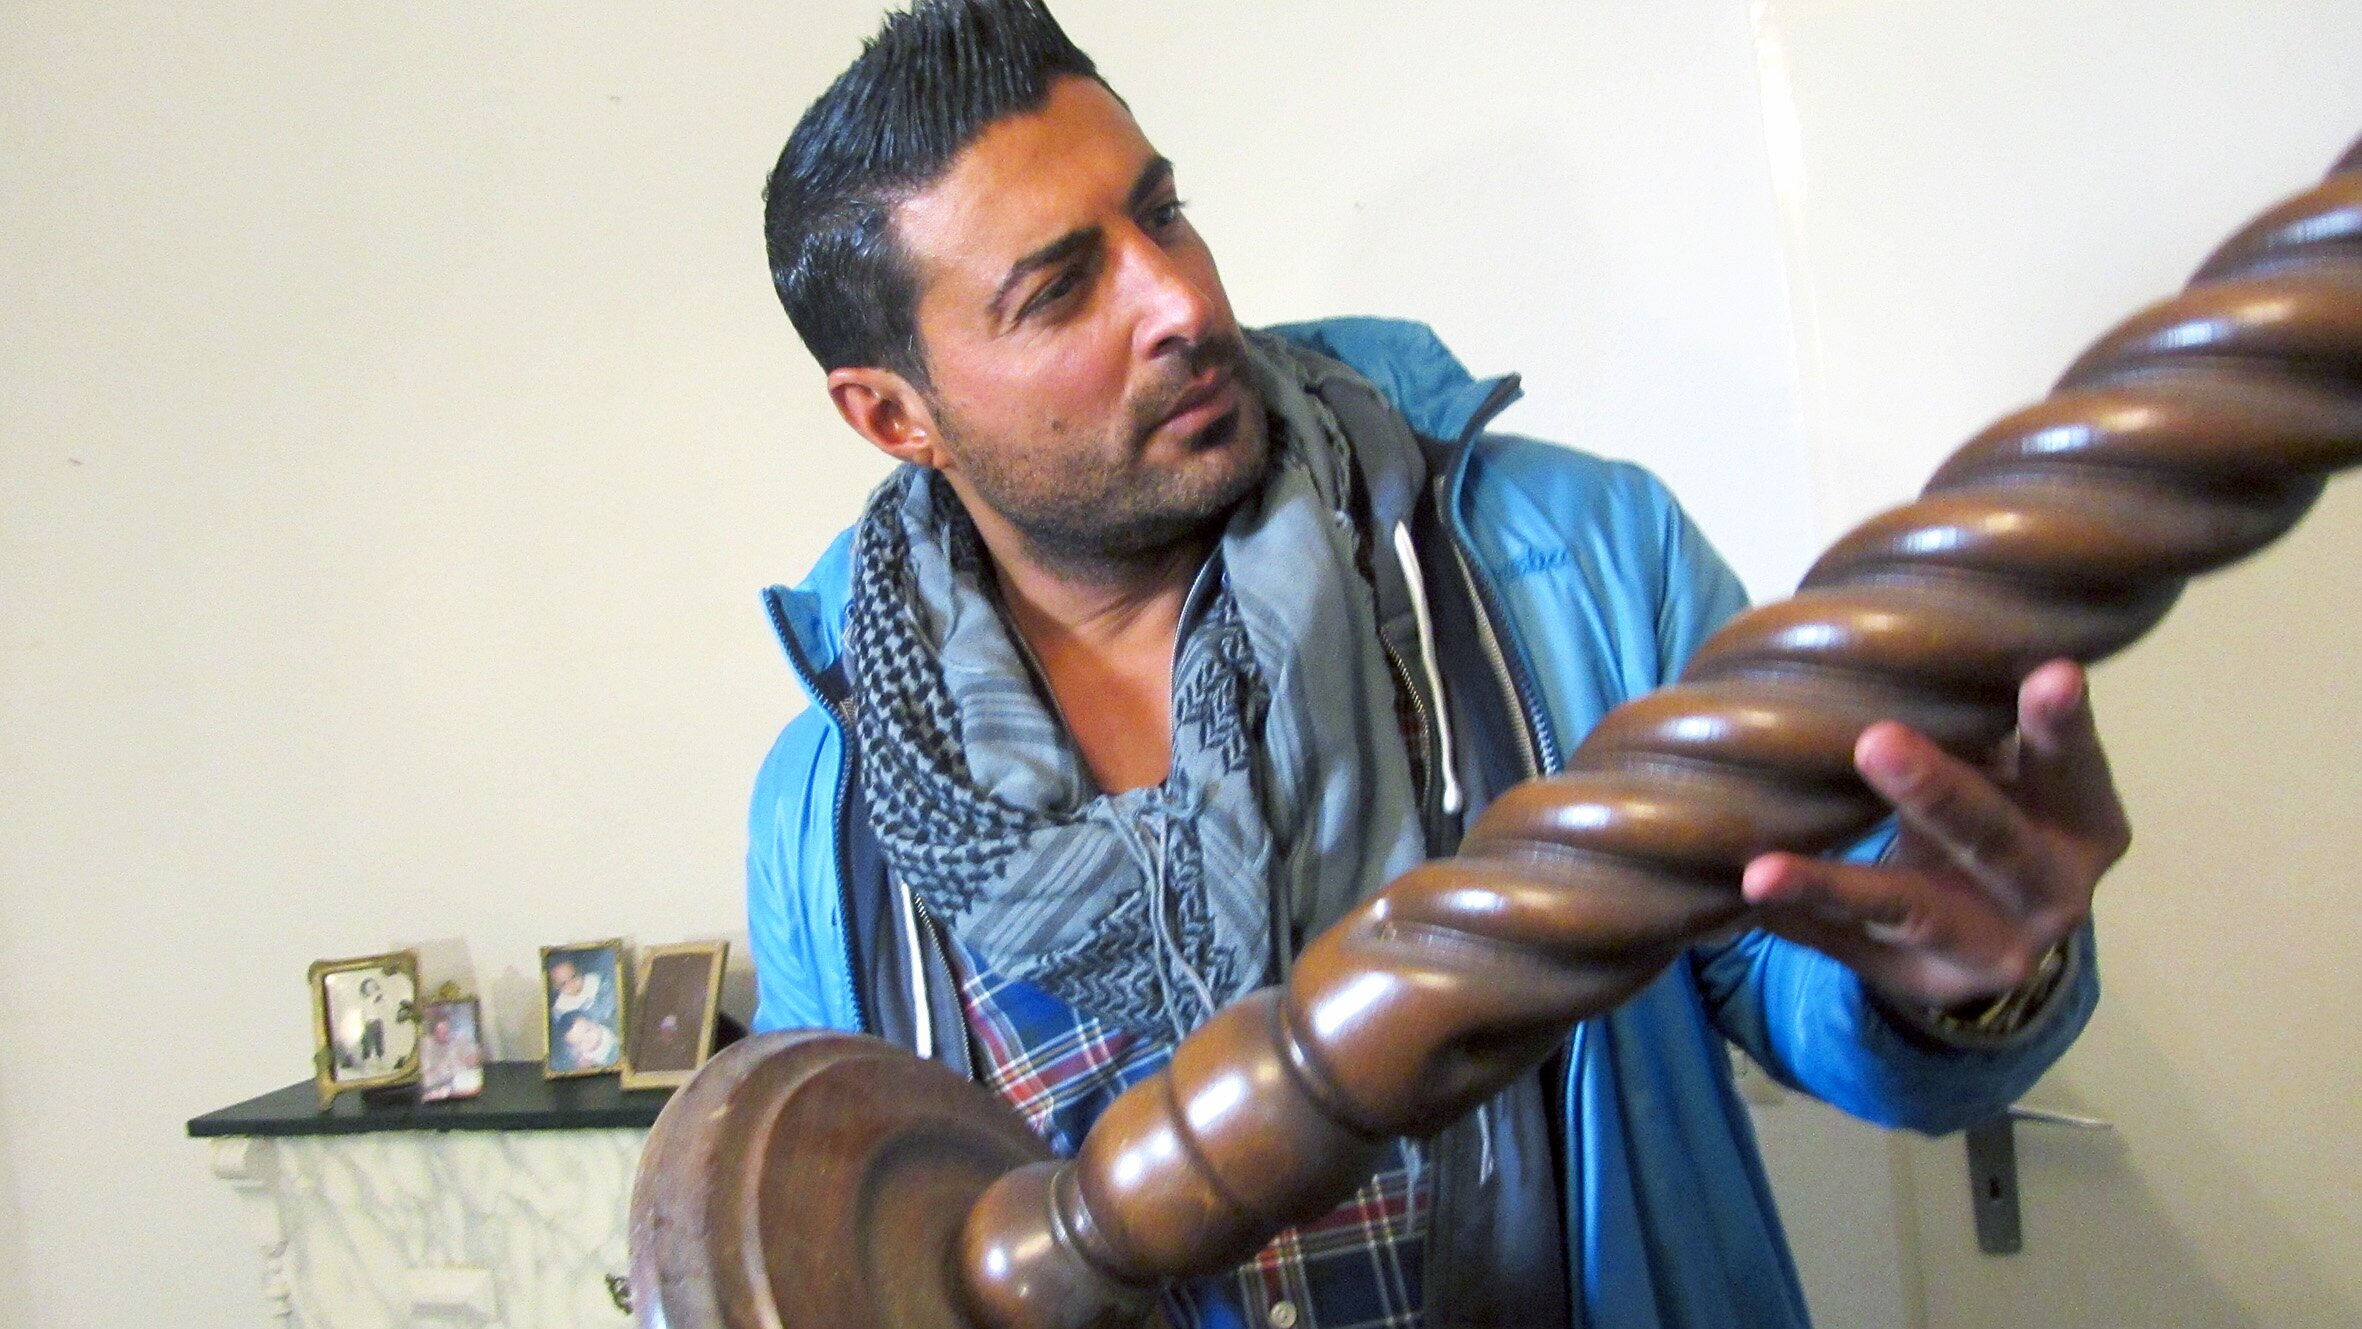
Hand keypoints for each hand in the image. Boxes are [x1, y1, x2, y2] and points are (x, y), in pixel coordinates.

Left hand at [1739, 659, 2131, 1009]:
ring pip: (1905, 910)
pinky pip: (1841, 949)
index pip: (2073, 770)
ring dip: (1833, 885)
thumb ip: (1984, 726)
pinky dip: (1791, 920)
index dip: (2060, 727)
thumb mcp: (2013, 775)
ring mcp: (1984, 947)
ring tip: (1765, 870)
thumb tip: (1910, 634)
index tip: (2051, 674)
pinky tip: (1738, 901)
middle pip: (1992, 840)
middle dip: (1935, 791)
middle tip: (1876, 741)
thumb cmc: (1998, 815)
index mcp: (2084, 825)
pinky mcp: (1916, 981)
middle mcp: (2049, 894)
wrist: (1994, 938)